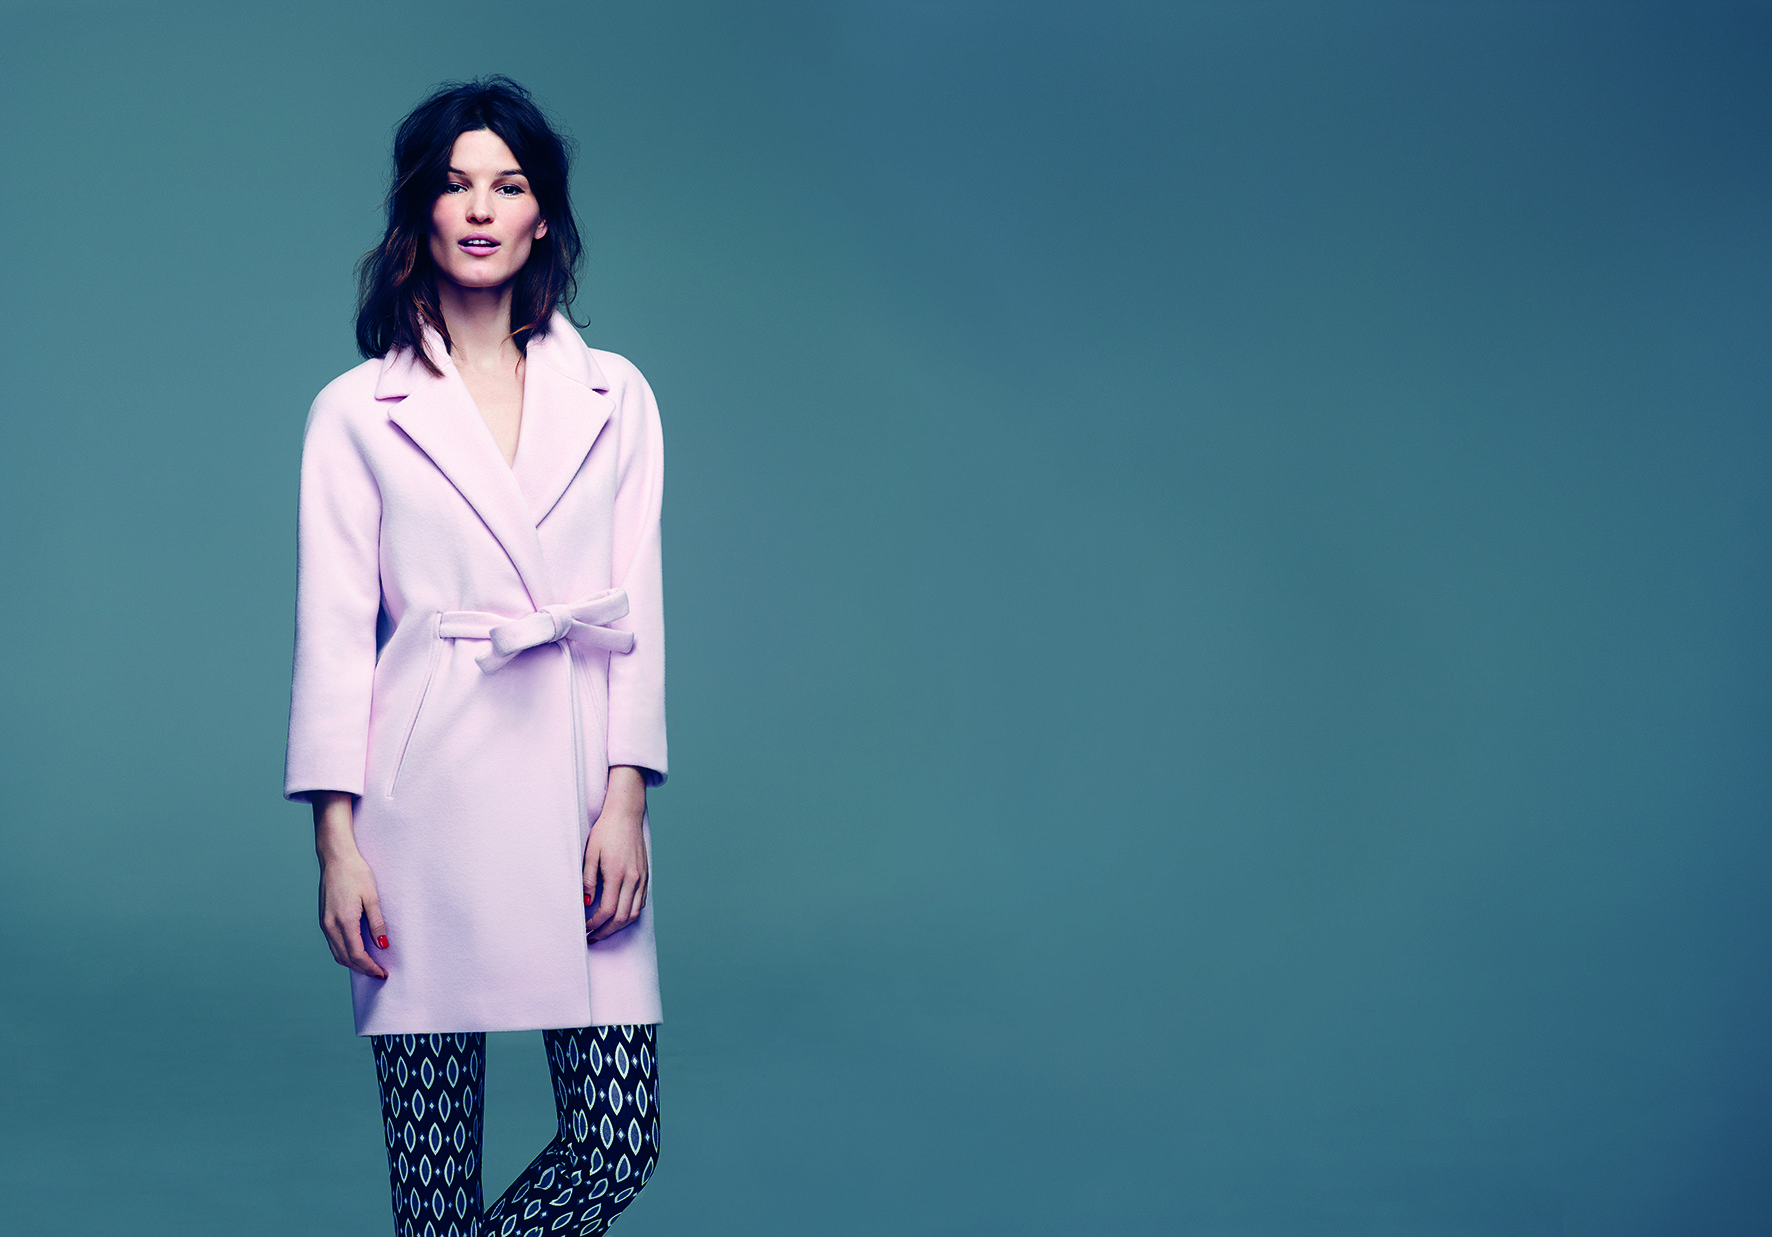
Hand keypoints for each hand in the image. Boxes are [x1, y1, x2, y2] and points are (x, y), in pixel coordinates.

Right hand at [312, 791, 389, 979]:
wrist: (336, 858)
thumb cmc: (356, 873)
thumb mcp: (372, 897)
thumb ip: (377, 923)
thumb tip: (382, 946)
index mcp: (344, 921)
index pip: (357, 954)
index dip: (370, 967)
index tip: (382, 973)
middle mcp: (330, 925)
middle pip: (345, 958)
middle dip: (362, 969)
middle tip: (379, 974)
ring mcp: (324, 923)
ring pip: (337, 953)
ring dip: (352, 963)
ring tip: (369, 967)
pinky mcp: (323, 919)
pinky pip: (333, 944)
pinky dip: (344, 953)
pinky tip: (356, 952)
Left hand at [585, 766, 648, 943]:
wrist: (626, 814)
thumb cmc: (605, 831)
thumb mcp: (590, 853)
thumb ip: (587, 879)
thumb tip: (586, 902)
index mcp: (617, 874)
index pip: (607, 911)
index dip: (594, 924)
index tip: (584, 928)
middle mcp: (633, 879)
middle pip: (622, 918)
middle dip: (605, 931)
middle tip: (591, 937)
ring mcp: (641, 878)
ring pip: (633, 913)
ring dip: (618, 926)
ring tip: (603, 930)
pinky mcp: (645, 875)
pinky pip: (640, 903)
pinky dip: (629, 914)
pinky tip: (618, 916)